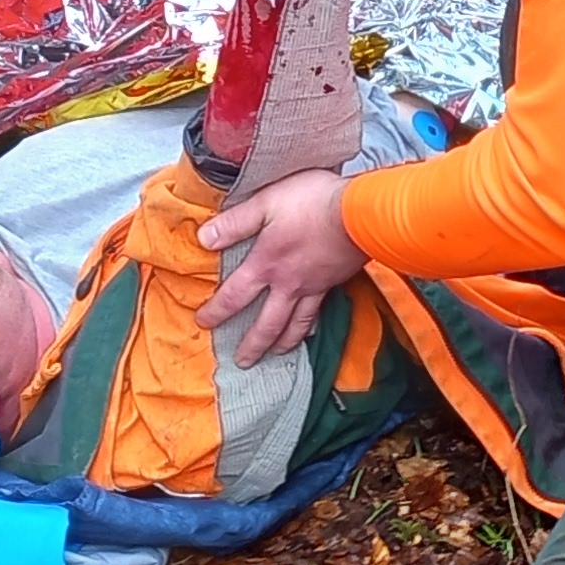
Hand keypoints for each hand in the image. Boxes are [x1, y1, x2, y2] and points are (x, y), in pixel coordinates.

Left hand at [194, 170, 364, 364]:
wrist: (360, 212)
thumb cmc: (312, 202)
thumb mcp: (265, 202)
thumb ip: (235, 223)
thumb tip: (204, 238)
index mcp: (266, 264)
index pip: (234, 295)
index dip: (216, 311)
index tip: (204, 323)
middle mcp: (288, 283)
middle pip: (267, 323)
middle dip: (252, 344)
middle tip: (242, 361)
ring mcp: (313, 286)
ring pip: (295, 324)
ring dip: (282, 342)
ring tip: (275, 354)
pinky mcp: (333, 283)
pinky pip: (318, 313)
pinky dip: (310, 327)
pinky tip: (309, 330)